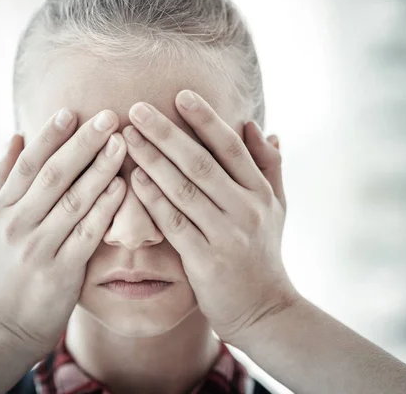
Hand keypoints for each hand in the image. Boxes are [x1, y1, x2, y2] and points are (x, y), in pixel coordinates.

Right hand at [0, 108, 126, 356]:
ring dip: (99, 170)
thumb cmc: (10, 264)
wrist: (6, 322)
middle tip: (109, 116)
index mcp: (4, 207)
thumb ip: (5, 177)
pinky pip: (86, 234)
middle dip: (82, 144)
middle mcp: (18, 223)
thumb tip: (14, 134)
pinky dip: (104, 209)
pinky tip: (123, 188)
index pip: (29, 163)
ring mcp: (38, 247)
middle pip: (53, 175)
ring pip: (73, 201)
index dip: (50, 135)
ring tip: (122, 143)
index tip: (72, 109)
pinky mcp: (60, 271)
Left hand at [122, 90, 298, 344]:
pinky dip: (153, 199)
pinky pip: (173, 223)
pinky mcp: (205, 261)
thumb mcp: (278, 208)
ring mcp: (227, 235)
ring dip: (153, 160)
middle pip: (202, 162)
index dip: (206, 119)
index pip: (231, 147)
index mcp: (262, 193)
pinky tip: (133, 178)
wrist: (265, 310)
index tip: (180, 95)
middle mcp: (246, 210)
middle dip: (168, 133)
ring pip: (184, 189)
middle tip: (137, 108)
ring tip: (127, 136)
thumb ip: (270, 166)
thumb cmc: (265, 254)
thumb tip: (261, 127)